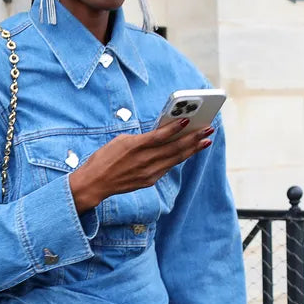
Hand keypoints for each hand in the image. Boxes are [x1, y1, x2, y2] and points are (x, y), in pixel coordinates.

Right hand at [68, 121, 213, 213]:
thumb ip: (142, 138)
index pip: (160, 136)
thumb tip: (160, 134)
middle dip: (193, 138)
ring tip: (205, 141)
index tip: (189, 121)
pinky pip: (167, 167)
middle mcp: (144, 160)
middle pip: (174, 148)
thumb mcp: (121, 141)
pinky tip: (188, 152)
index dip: (175, 129)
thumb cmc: (105, 157)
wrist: (95, 183)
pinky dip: (178, 158)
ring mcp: (148, 173)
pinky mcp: (149, 181)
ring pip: (175, 159)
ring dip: (192, 149)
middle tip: (208, 129)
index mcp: (135, 146)